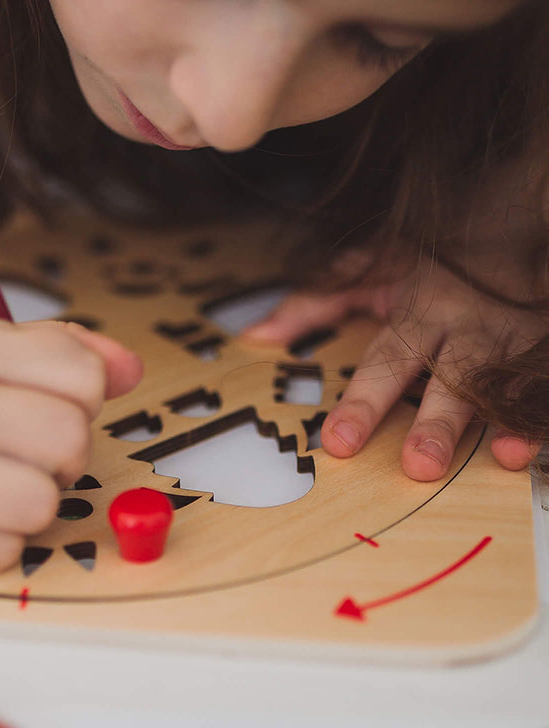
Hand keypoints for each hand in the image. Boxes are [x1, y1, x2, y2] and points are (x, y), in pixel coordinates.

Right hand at [0, 312, 142, 573]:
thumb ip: (58, 349)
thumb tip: (134, 372)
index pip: (83, 379)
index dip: (81, 394)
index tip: (45, 398)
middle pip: (71, 444)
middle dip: (64, 448)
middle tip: (24, 443)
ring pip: (43, 505)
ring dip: (35, 496)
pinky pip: (0, 553)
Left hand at [240, 261, 540, 478]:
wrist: (512, 215)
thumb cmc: (431, 256)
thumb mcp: (368, 268)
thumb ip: (313, 302)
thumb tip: (255, 335)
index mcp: (420, 310)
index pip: (385, 363)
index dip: (363, 403)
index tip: (339, 442)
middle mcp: (467, 327)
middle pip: (449, 378)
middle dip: (436, 422)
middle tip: (419, 465)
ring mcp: (512, 337)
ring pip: (506, 381)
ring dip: (503, 419)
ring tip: (501, 457)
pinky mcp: (541, 344)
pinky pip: (544, 380)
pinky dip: (543, 413)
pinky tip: (531, 443)